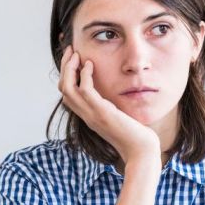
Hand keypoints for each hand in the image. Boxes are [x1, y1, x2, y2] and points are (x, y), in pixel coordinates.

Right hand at [59, 47, 159, 167]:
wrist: (141, 153)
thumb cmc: (135, 137)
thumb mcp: (120, 118)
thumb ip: (113, 107)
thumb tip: (116, 95)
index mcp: (88, 116)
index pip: (68, 94)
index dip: (67, 76)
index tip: (73, 59)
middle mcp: (86, 116)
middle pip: (63, 89)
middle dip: (64, 68)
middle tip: (71, 51)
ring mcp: (92, 115)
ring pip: (67, 88)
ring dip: (69, 68)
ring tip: (76, 54)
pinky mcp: (102, 113)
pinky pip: (85, 90)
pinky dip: (84, 75)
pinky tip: (90, 65)